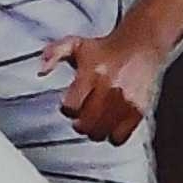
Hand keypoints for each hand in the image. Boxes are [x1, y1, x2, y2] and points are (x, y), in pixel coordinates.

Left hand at [38, 24, 165, 144]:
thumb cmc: (106, 48)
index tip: (71, 104)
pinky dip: (112, 136)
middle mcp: (109, 89)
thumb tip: (41, 71)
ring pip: (100, 133)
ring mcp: (125, 102)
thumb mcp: (76, 44)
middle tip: (82, 116)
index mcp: (91, 73)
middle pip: (84, 125)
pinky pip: (119, 138)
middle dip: (79, 123)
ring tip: (95, 121)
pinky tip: (110, 125)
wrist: (141, 45)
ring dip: (94, 131)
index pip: (70, 107)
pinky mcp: (138, 111)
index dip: (67, 108)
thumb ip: (53, 53)